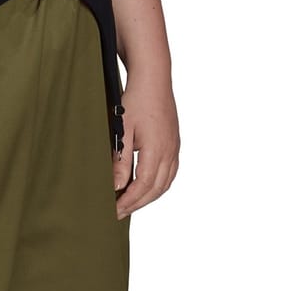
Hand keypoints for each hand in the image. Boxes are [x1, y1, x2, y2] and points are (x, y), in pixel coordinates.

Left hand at [111, 76, 179, 219]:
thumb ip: (122, 159)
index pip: (144, 186)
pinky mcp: (174, 142)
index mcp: (158, 150)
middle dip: (137, 203)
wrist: (153, 77)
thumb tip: (117, 186)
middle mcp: (170, 152)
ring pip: (165, 183)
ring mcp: (174, 148)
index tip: (115, 210)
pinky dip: (158, 184)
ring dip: (149, 196)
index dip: (129, 201)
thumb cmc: (136, 99)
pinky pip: (170, 172)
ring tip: (130, 203)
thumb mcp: (123, 129)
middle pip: (156, 189)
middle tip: (119, 212)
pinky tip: (147, 186)